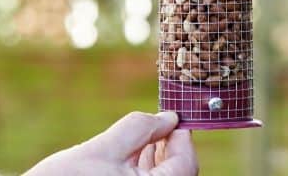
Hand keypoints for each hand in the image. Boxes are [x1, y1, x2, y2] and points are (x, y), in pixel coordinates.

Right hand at [25, 111, 198, 175]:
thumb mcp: (101, 149)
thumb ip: (138, 129)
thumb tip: (168, 118)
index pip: (185, 163)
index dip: (182, 136)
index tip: (174, 117)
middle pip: (177, 173)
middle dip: (169, 148)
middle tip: (160, 124)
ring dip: (158, 161)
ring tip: (146, 140)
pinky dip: (144, 174)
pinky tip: (133, 159)